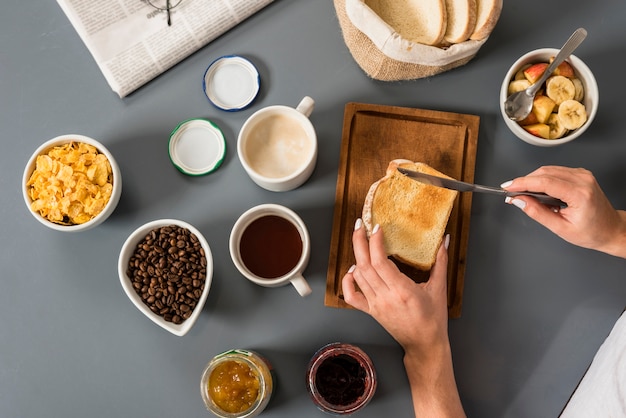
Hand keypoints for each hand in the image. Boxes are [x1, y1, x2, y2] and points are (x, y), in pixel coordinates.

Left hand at [341, 220, 464, 416]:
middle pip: (365, 265)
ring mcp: (376, 305)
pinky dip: (348, 281)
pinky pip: (351, 296)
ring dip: (356, 256)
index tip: (377, 228)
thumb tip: (445, 240)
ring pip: (358, 277)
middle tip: (360, 225)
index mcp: (402, 291)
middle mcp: (385, 298)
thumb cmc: (433, 319)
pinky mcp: (371, 312)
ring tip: (360, 240)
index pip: (381, 262)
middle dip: (360, 242)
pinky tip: (352, 269)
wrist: (425, 345)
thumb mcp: (440, 288)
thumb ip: (440, 262)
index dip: (376, 242)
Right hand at [501, 166, 625, 257]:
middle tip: (512, 194)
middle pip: (544, 172)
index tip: (508, 187)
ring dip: (532, 180)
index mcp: (580, 194)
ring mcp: (583, 174)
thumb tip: (518, 201)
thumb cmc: (591, 232)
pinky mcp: (580, 174)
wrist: (611, 229)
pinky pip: (555, 171)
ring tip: (524, 195)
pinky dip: (542, 179)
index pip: (544, 182)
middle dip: (524, 182)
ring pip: (548, 170)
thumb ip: (537, 213)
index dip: (522, 183)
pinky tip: (539, 192)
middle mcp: (583, 180)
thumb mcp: (561, 228)